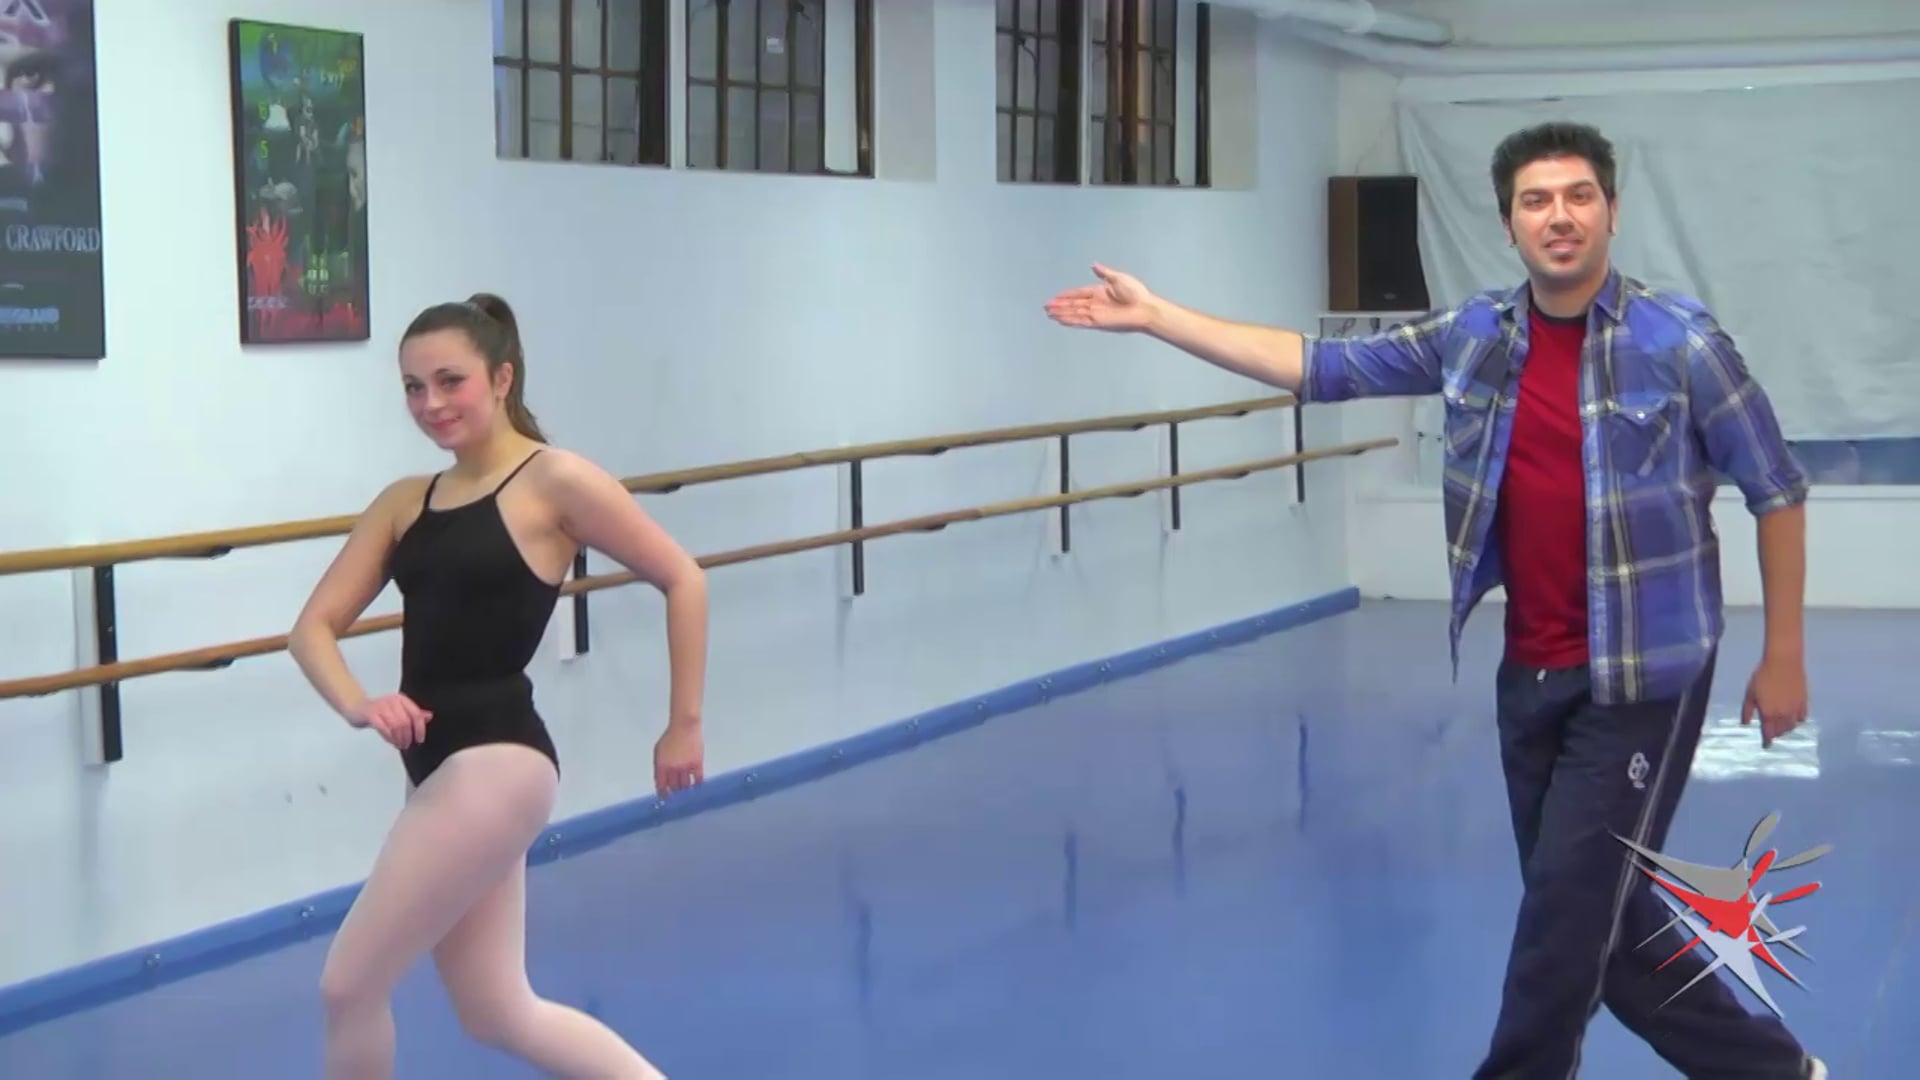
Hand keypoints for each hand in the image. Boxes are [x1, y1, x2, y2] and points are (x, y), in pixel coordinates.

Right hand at [349, 693, 431, 749]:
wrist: (356, 707)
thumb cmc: (378, 711)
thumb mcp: (398, 711)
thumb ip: (413, 714)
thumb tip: (428, 717)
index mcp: (401, 700)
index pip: (416, 714)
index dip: (420, 729)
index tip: (419, 739)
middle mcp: (392, 701)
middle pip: (406, 722)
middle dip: (408, 736)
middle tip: (406, 745)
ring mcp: (381, 707)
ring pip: (396, 726)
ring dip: (399, 739)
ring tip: (399, 745)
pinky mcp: (370, 714)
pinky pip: (384, 728)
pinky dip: (389, 737)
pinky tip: (391, 742)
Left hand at [654, 723, 704, 797]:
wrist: (684, 726)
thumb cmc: (670, 736)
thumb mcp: (658, 750)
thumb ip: (659, 766)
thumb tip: (661, 778)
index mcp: (661, 766)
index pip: (661, 786)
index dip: (663, 794)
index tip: (665, 798)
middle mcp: (673, 769)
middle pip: (674, 787)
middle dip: (675, 794)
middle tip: (676, 797)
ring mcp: (686, 767)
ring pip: (685, 786)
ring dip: (685, 791)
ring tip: (686, 794)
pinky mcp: (697, 764)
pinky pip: (697, 780)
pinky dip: (697, 786)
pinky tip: (696, 788)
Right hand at [1044, 264, 1158, 332]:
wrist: (1144, 308)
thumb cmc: (1136, 293)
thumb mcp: (1118, 278)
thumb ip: (1104, 273)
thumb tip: (1094, 265)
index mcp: (1099, 292)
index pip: (1078, 293)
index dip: (1066, 295)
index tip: (1056, 297)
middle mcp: (1095, 303)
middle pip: (1073, 304)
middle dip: (1060, 305)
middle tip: (1046, 306)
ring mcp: (1095, 313)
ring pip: (1073, 313)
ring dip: (1061, 313)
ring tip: (1048, 313)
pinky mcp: (1098, 322)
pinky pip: (1080, 321)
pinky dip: (1069, 320)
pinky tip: (1060, 320)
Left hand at [1741, 655, 1808, 747]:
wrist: (1784, 663)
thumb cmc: (1763, 676)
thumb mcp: (1750, 693)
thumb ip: (1747, 710)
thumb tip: (1745, 723)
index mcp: (1769, 713)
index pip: (1768, 732)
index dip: (1767, 740)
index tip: (1766, 746)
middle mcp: (1784, 715)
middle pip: (1781, 731)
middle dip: (1776, 733)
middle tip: (1772, 732)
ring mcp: (1796, 709)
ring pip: (1793, 726)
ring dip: (1786, 728)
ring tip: (1782, 726)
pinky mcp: (1805, 702)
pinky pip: (1803, 717)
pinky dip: (1798, 720)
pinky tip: (1794, 718)